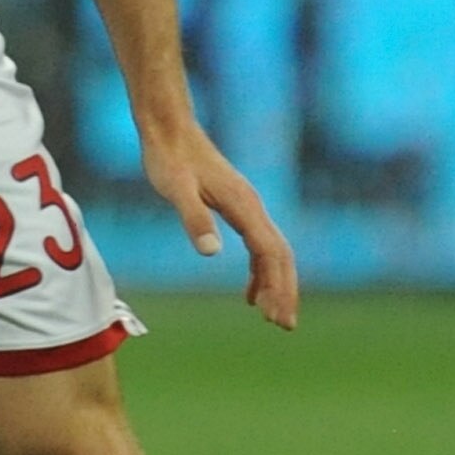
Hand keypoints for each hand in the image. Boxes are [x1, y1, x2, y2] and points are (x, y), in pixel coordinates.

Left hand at [141, 118, 298, 330]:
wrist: (169, 129)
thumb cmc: (169, 159)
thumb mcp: (176, 190)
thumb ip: (193, 218)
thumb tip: (210, 252)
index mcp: (244, 206)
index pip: (270, 254)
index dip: (278, 287)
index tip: (278, 317)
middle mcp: (252, 207)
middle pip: (280, 255)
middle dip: (285, 290)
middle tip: (284, 326)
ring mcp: (246, 206)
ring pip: (272, 252)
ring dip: (275, 284)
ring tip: (271, 316)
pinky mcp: (236, 207)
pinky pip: (258, 245)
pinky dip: (259, 272)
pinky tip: (250, 293)